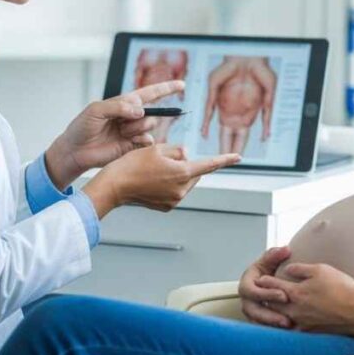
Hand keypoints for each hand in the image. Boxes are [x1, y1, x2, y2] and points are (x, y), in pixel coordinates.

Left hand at [46, 81, 184, 187]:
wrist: (75, 152)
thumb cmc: (81, 128)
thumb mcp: (96, 110)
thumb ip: (119, 106)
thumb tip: (140, 110)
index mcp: (123, 103)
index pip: (149, 93)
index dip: (166, 89)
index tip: (181, 85)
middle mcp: (131, 116)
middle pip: (151, 112)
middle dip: (139, 116)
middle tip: (122, 122)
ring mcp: (132, 131)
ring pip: (149, 125)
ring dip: (135, 128)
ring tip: (119, 132)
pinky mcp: (132, 146)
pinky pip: (147, 141)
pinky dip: (141, 139)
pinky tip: (127, 141)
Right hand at [82, 144, 240, 217]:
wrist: (115, 186)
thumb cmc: (133, 164)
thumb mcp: (157, 148)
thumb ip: (178, 150)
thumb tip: (187, 156)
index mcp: (182, 173)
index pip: (209, 165)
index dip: (225, 159)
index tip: (238, 157)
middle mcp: (181, 190)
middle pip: (195, 172)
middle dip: (186, 164)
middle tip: (164, 159)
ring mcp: (174, 200)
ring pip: (185, 181)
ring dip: (178, 174)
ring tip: (154, 170)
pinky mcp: (167, 207)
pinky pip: (176, 191)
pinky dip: (170, 183)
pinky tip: (153, 180)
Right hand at [238, 247, 292, 327]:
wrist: (270, 279)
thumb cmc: (269, 268)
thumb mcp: (270, 259)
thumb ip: (276, 254)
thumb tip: (285, 250)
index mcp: (246, 283)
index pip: (251, 290)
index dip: (266, 294)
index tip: (283, 295)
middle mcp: (246, 299)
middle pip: (252, 310)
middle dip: (269, 316)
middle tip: (286, 319)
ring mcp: (251, 311)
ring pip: (257, 322)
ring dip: (272, 325)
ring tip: (289, 326)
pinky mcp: (258, 320)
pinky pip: (263, 328)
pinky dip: (273, 330)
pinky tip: (289, 330)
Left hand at [256, 263, 353, 334]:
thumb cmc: (341, 287)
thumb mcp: (320, 270)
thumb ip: (301, 269)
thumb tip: (288, 269)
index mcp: (296, 292)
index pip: (275, 285)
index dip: (266, 281)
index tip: (261, 278)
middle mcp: (296, 309)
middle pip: (274, 303)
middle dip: (267, 296)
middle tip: (260, 293)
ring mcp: (302, 322)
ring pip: (281, 317)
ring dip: (274, 311)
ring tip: (271, 307)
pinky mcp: (311, 331)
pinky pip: (293, 328)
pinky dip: (287, 324)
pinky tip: (288, 322)